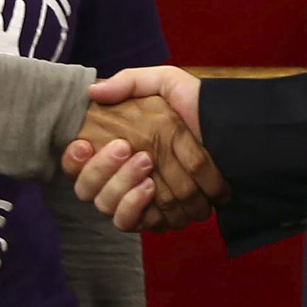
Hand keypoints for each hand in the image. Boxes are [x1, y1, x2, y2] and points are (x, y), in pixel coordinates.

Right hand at [63, 66, 213, 230]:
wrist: (232, 130)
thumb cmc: (196, 105)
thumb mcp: (165, 82)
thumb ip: (129, 82)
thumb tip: (93, 91)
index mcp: (114, 147)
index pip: (77, 164)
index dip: (74, 159)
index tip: (85, 144)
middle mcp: (119, 177)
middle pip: (89, 191)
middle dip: (102, 172)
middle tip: (126, 149)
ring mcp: (137, 199)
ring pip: (110, 209)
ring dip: (122, 190)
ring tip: (146, 171)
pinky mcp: (156, 216)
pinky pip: (135, 224)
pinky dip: (138, 208)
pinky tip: (150, 190)